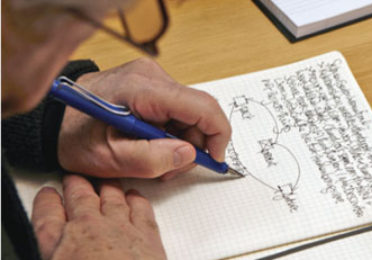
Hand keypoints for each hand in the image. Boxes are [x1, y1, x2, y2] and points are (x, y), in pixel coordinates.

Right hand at [31, 174, 165, 259]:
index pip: (46, 214)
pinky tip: (134, 196)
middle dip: (76, 185)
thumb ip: (56, 252)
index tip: (48, 194)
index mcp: (58, 244)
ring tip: (105, 183)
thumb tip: (59, 251)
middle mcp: (87, 228)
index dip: (47, 201)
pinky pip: (140, 207)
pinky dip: (136, 199)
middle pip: (80, 197)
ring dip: (107, 187)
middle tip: (75, 179)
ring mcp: (119, 227)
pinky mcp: (147, 234)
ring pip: (112, 196)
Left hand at [58, 58, 230, 179]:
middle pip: (199, 112)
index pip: (203, 107)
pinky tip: (151, 144)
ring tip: (155, 158)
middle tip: (170, 168)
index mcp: (143, 89)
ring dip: (181, 141)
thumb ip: (151, 159)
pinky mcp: (150, 84)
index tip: (213, 160)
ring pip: (190, 113)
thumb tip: (188, 154)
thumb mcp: (109, 158)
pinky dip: (171, 132)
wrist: (52, 120)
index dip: (217, 136)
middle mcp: (151, 76)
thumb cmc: (74, 136)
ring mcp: (152, 77)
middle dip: (193, 145)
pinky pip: (177, 110)